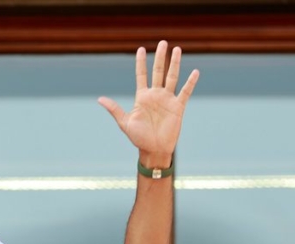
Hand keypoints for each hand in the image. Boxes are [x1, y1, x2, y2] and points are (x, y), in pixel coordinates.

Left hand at [98, 41, 198, 163]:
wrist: (153, 150)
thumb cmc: (139, 138)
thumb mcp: (125, 123)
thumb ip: (115, 109)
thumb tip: (100, 99)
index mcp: (142, 97)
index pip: (141, 75)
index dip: (140, 62)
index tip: (140, 49)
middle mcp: (155, 95)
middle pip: (158, 71)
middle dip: (160, 57)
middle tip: (162, 42)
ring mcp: (167, 100)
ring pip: (172, 77)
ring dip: (174, 64)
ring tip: (177, 49)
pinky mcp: (178, 107)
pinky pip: (185, 92)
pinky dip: (190, 83)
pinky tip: (195, 72)